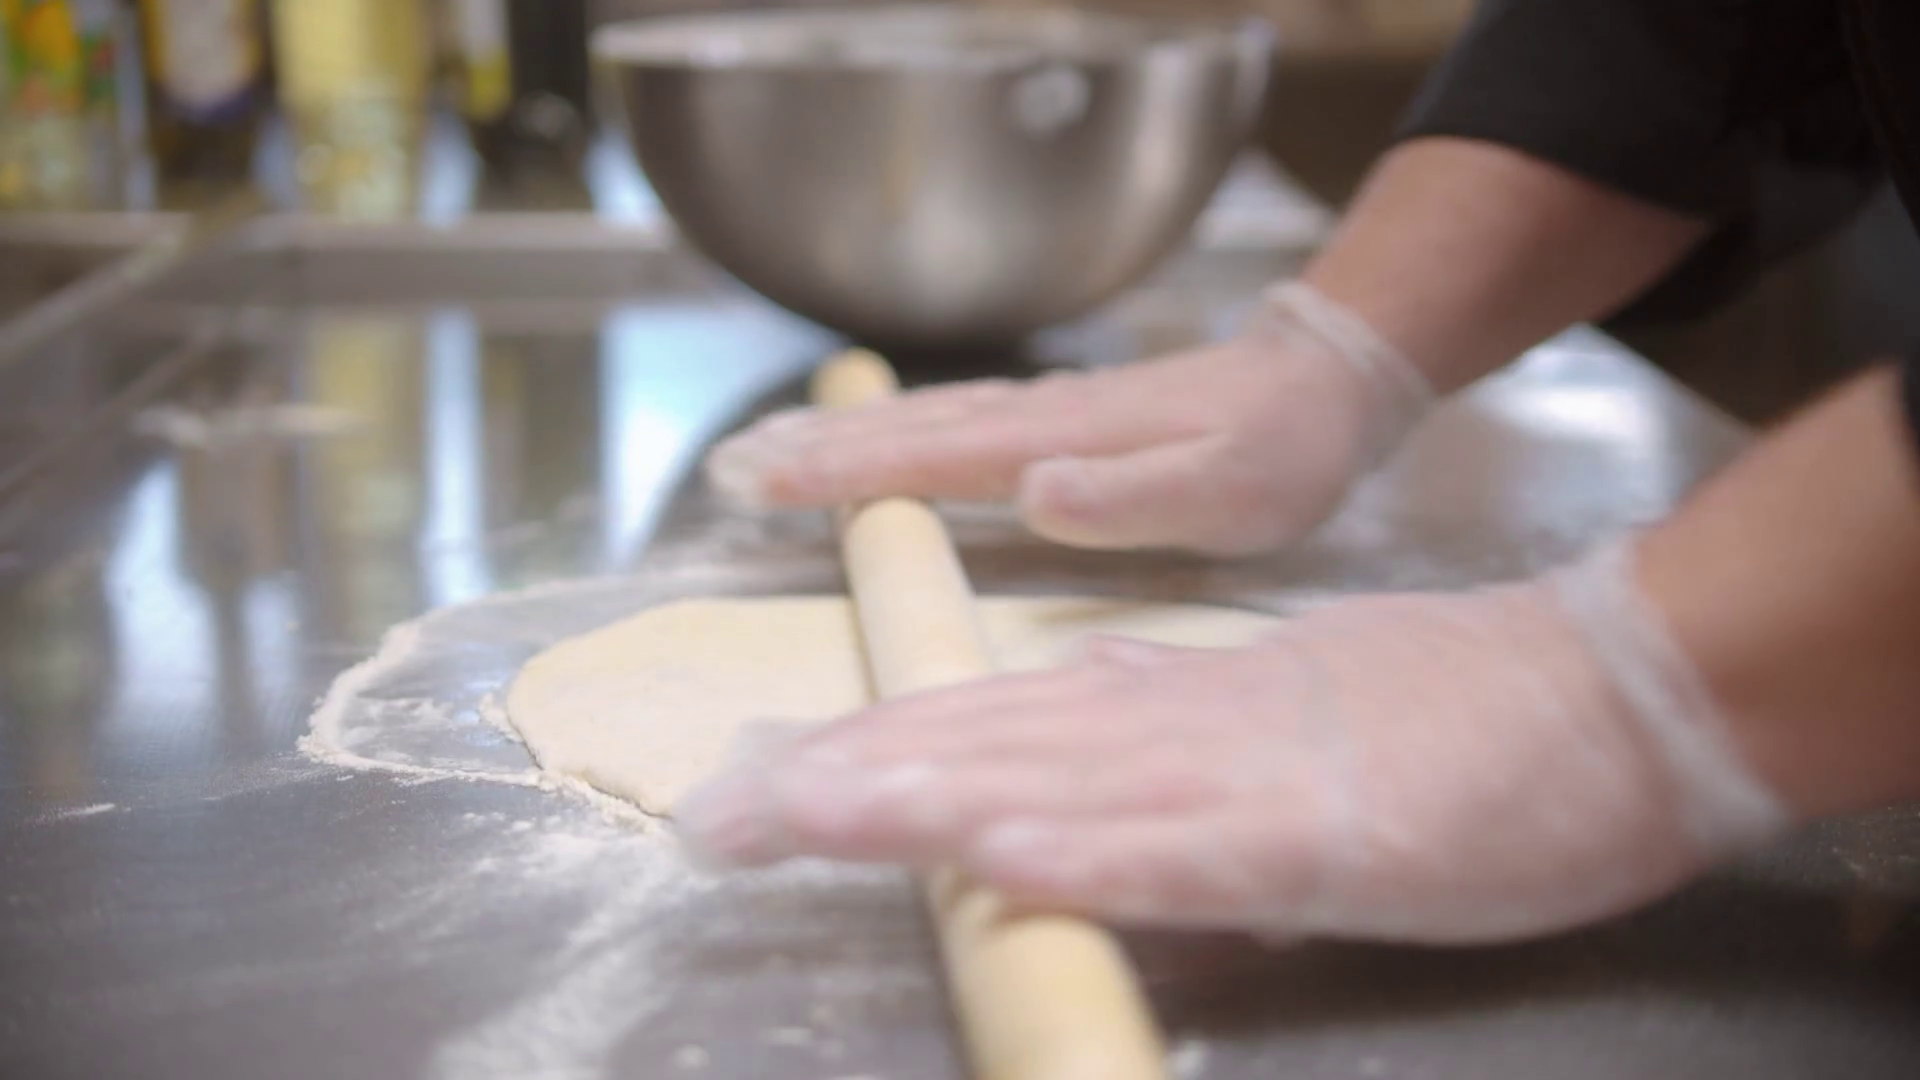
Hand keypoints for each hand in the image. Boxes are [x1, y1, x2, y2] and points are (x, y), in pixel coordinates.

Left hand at [676, 543, 1787, 942]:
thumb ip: (1162, 721)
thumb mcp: (1273, 715)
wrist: (1598, 695)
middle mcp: (1171, 727)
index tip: (755, 786)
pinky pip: (1184, 851)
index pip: (982, 726)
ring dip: (918, 799)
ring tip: (799, 813)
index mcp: (1158, 707)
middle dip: (841, 784)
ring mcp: (1239, 775)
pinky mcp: (1317, 835)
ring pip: (1049, 782)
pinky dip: (1085, 852)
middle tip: (715, 813)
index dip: (862, 757)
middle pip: (981, 747)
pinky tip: (1000, 854)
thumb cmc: (1442, 719)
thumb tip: (1063, 713)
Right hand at [706, 284, 1433, 555]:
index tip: (761, 484)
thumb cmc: (1280, 453)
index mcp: (1062, 444)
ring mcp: (1047, 415)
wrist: (1324, 383)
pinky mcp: (1062, 421)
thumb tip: (1034, 490)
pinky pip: (956, 424)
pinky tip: (876, 441)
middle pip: (907, 429)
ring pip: (925, 420)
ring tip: (767, 451)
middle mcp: (1040, 421)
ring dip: (843, 435)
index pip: (932, 458)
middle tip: (726, 469)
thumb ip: (1135, 494)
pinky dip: (898, 431)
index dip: (844, 474)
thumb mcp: (1231, 490)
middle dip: (815, 450)